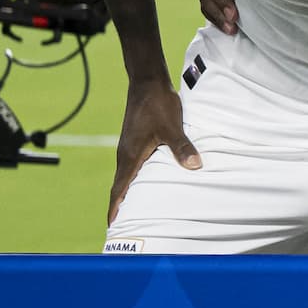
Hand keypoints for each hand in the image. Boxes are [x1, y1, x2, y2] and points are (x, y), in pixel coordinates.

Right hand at [110, 75, 198, 217]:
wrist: (147, 82)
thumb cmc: (158, 104)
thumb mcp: (172, 127)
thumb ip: (182, 147)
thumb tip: (195, 166)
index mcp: (130, 157)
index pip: (119, 189)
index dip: (116, 209)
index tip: (112, 226)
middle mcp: (125, 155)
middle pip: (119, 187)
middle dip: (119, 206)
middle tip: (122, 225)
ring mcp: (128, 147)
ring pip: (125, 177)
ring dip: (126, 193)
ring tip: (133, 210)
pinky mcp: (134, 140)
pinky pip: (131, 167)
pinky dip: (133, 180)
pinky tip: (144, 182)